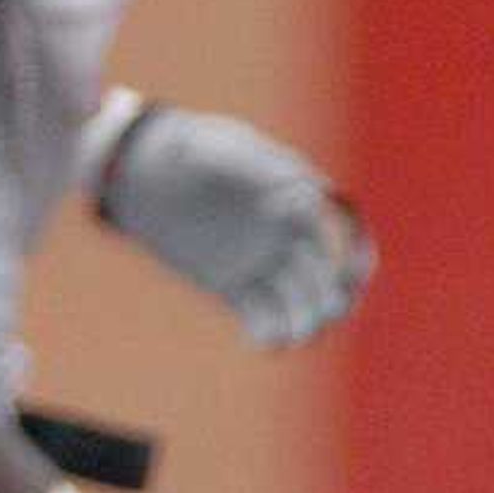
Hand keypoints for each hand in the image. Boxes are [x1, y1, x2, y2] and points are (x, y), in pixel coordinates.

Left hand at [88, 94, 374, 349]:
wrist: (140, 173)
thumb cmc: (182, 150)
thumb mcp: (215, 148)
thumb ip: (256, 168)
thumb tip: (301, 194)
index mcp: (293, 191)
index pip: (340, 224)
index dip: (353, 248)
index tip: (349, 270)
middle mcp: (285, 230)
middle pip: (327, 271)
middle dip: (337, 294)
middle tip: (330, 312)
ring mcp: (260, 261)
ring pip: (300, 300)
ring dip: (308, 321)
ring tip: (297, 337)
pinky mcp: (233, 287)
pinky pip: (262, 317)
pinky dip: (269, 335)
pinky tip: (262, 343)